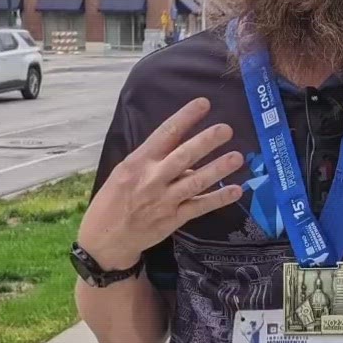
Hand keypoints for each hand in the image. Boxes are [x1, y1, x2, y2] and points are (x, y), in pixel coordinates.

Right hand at [78, 97, 242, 268]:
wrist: (105, 239)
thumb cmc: (113, 200)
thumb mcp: (125, 172)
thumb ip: (153, 160)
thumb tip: (184, 149)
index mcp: (138, 161)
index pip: (165, 134)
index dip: (185, 117)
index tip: (203, 104)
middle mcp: (152, 178)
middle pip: (184, 156)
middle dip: (206, 141)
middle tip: (226, 129)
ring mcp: (165, 200)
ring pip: (195, 182)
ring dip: (218, 169)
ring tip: (237, 157)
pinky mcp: (174, 219)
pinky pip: (200, 207)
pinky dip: (218, 198)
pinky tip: (235, 190)